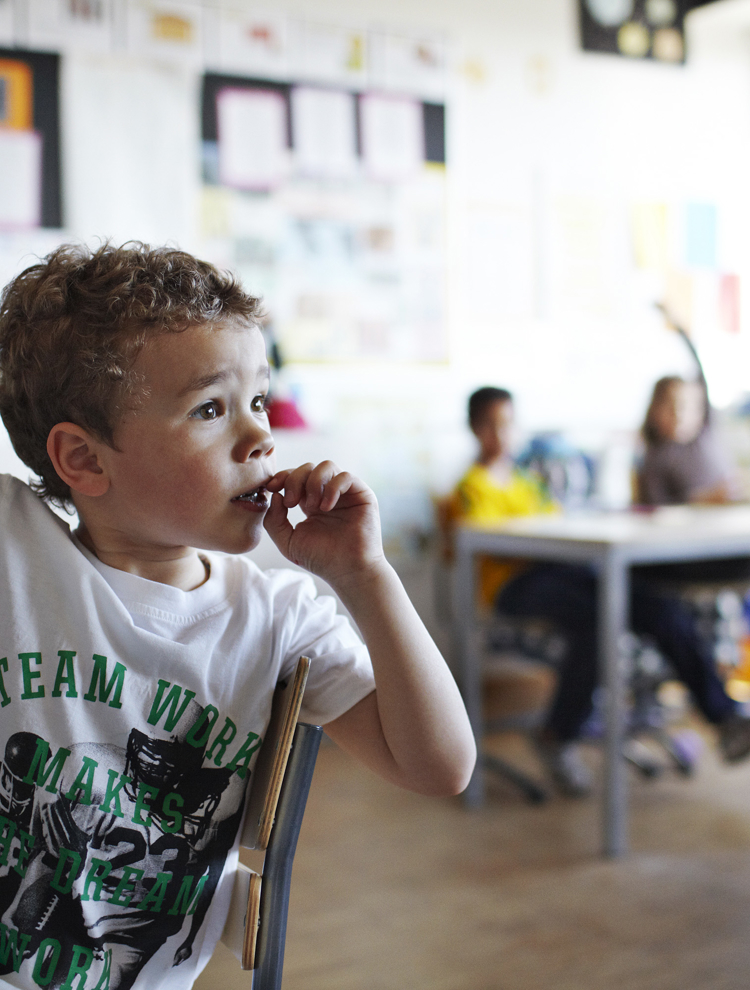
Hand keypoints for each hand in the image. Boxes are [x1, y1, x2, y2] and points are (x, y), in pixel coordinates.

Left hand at [263, 461, 384, 587]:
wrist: (348, 571)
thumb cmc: (321, 559)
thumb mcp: (288, 541)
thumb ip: (274, 520)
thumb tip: (275, 494)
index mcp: (310, 503)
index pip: (294, 477)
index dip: (281, 477)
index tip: (271, 488)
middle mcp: (328, 494)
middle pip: (307, 468)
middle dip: (294, 480)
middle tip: (290, 503)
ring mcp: (345, 493)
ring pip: (326, 466)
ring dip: (312, 482)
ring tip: (311, 506)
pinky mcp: (362, 495)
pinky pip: (345, 477)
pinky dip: (332, 488)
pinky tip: (326, 507)